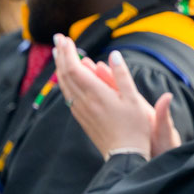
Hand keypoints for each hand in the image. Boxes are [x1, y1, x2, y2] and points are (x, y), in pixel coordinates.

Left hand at [53, 34, 176, 159]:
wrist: (124, 155)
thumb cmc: (134, 127)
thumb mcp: (134, 99)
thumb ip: (122, 76)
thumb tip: (115, 55)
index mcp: (96, 93)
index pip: (74, 67)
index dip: (67, 51)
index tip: (65, 38)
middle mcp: (84, 101)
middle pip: (65, 74)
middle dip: (61, 55)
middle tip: (59, 40)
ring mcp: (80, 110)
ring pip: (63, 85)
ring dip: (60, 67)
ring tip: (59, 54)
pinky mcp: (81, 117)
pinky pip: (67, 95)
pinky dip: (64, 81)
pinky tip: (66, 78)